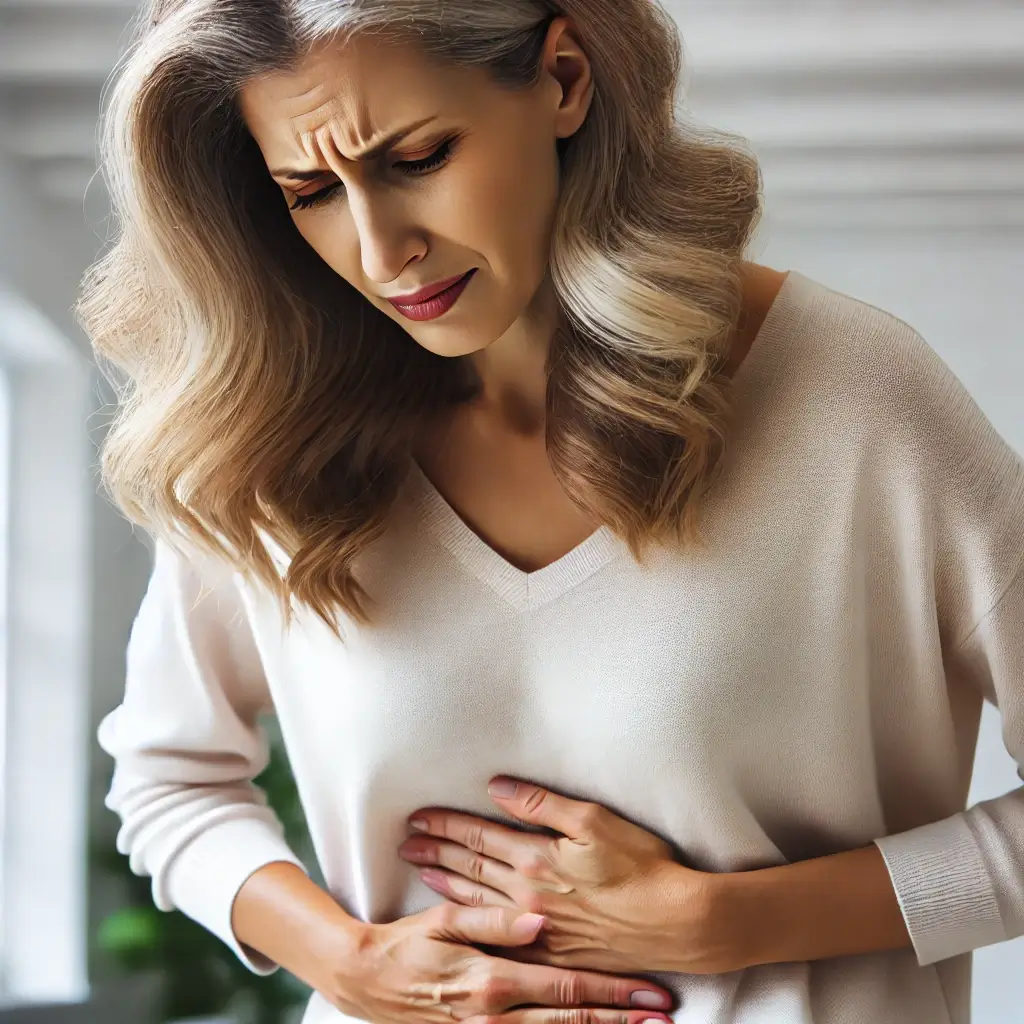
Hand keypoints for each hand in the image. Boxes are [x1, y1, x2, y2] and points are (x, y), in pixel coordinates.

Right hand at [331, 903, 676, 1023]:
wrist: (364, 982)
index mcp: (493, 979)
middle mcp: (495, 1016)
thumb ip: (494, 921)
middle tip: (662, 1016)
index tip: (650, 992)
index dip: (612, 993)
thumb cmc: (406, 944)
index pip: (567, 989)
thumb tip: (539, 920)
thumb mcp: (444, 922)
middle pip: (571, 1022)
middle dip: (620, 1020)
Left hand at [399, 777, 727, 975]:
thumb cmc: (643, 866)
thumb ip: (540, 804)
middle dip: (436, 850)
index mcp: (537, 860)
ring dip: (447, 883)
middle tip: (406, 842)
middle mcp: (528, 897)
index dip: (447, 823)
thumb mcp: (593, 820)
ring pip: (477, 902)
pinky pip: (499, 937)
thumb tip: (498, 787)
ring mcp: (538, 929)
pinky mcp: (553, 954)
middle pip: (471, 868)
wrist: (678, 923)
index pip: (479, 835)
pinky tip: (461, 917)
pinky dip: (473, 922)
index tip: (419, 816)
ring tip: (421, 870)